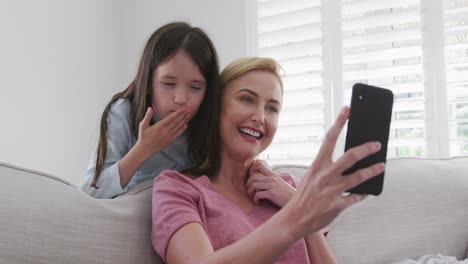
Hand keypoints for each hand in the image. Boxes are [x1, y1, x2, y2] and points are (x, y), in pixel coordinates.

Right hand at [136, 107, 190, 158]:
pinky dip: (182, 130)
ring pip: (178, 127)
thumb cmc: (143, 137)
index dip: (178, 113)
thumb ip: (147, 116)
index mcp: (159, 126)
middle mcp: (165, 131)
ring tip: (188, 116)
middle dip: (183, 115)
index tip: (183, 108)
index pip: (171, 118)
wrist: (144, 150)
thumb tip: (150, 108)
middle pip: (176, 122)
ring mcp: (168, 137)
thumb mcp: (143, 125)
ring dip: (184, 121)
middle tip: (189, 110)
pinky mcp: (169, 141)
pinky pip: (177, 134)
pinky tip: (185, 125)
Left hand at [246, 160, 295, 206]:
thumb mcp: (279, 184)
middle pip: (253, 176)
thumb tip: (260, 181)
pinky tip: (258, 202)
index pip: (259, 166)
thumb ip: (271, 180)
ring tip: (253, 197)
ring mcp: (272, 186)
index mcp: (273, 175)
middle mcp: (272, 178)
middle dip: (248, 184)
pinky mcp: (272, 194)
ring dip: (250, 192)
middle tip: (250, 191)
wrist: (295, 201)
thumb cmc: (287, 195)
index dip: (251, 172)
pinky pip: (258, 194)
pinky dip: (255, 199)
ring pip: (253, 185)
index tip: (251, 181)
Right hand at [281, 106, 384, 239]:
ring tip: (381, 166)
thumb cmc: (305, 195)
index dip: (340, 122)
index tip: (349, 109)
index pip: (330, 138)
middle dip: (366, 148)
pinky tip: (369, 190)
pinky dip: (363, 193)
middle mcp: (325, 175)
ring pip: (358, 177)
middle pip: (350, 156)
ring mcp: (332, 191)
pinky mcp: (337, 205)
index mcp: (317, 165)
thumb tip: (349, 160)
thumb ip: (328, 168)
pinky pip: (356, 197)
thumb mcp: (312, 176)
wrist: (294, 219)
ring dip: (372, 170)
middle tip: (377, 144)